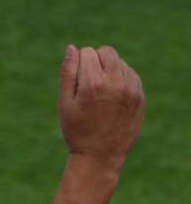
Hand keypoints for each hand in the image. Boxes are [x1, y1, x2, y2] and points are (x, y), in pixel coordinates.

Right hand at [58, 45, 144, 167]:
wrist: (100, 155)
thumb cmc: (76, 129)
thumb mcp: (64, 103)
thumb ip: (67, 73)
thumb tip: (72, 48)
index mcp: (92, 83)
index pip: (86, 52)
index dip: (78, 64)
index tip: (76, 82)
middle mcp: (114, 83)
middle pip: (106, 51)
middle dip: (95, 61)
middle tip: (88, 81)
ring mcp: (131, 89)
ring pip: (120, 62)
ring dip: (108, 69)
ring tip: (100, 91)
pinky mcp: (140, 96)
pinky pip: (131, 74)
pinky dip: (120, 78)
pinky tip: (111, 95)